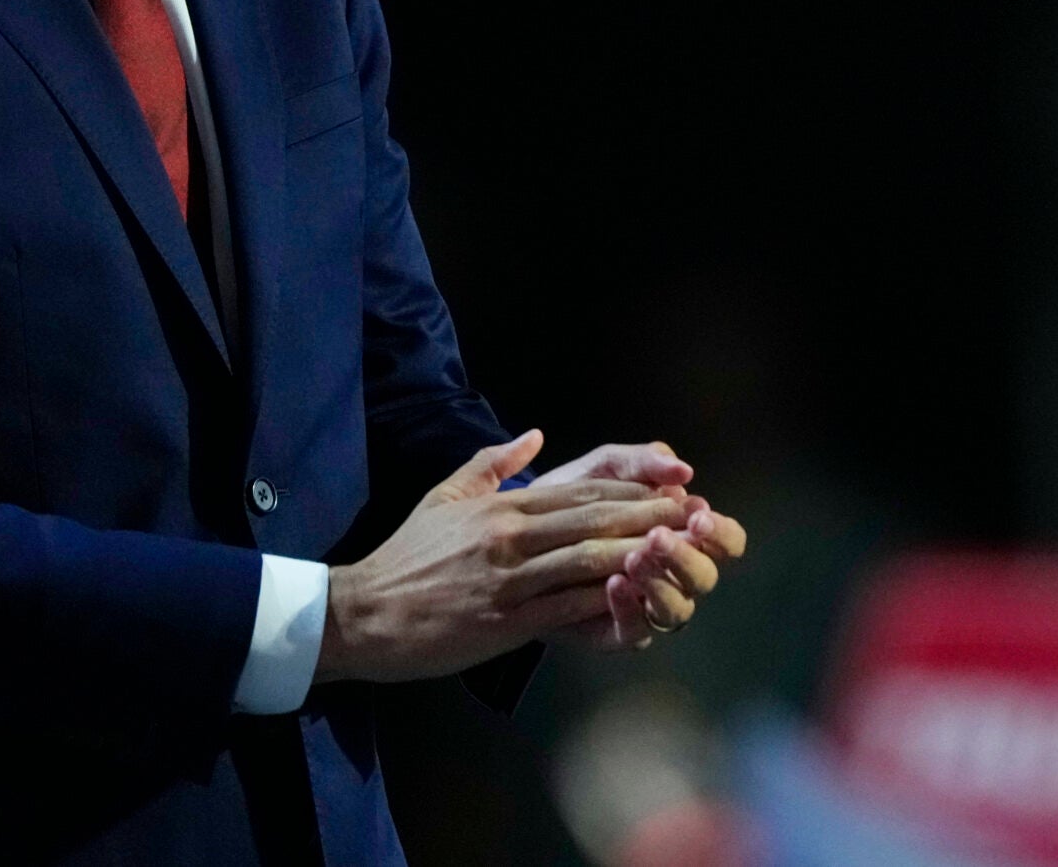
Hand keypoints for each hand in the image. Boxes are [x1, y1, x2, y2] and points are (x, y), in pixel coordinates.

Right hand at [315, 431, 696, 683]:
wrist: (364, 613)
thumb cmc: (406, 557)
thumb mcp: (444, 496)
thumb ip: (492, 463)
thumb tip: (535, 435)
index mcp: (499, 506)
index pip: (579, 491)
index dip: (630, 491)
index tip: (669, 492)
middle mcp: (508, 535)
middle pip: (593, 520)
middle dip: (648, 518)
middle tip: (693, 518)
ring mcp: (508, 579)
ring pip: (588, 561)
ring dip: (639, 556)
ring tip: (678, 555)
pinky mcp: (505, 621)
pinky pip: (567, 609)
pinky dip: (605, 603)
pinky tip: (637, 601)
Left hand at [535, 443, 746, 651]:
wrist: (521, 532)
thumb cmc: (572, 498)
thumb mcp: (606, 467)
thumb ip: (643, 461)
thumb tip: (684, 469)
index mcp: (683, 535)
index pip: (725, 542)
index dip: (721, 532)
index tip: (698, 513)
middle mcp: (675, 576)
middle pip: (705, 577)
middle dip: (687, 556)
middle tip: (658, 535)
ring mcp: (649, 607)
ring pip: (676, 609)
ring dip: (661, 582)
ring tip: (634, 556)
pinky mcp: (619, 632)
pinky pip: (636, 631)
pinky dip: (629, 607)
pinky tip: (614, 583)